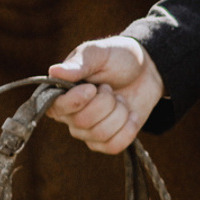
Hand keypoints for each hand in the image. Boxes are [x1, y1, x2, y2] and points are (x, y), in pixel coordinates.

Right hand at [46, 37, 163, 155]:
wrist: (145, 70)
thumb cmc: (117, 58)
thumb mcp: (99, 52)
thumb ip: (78, 63)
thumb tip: (53, 71)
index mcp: (62, 93)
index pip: (56, 108)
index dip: (76, 102)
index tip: (92, 88)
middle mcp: (70, 116)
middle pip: (83, 122)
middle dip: (106, 102)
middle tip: (110, 88)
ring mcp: (88, 131)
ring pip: (101, 134)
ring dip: (119, 113)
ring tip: (120, 99)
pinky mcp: (106, 141)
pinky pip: (114, 146)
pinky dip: (128, 129)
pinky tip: (131, 115)